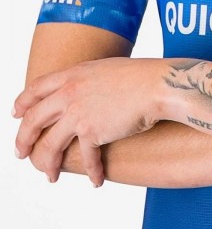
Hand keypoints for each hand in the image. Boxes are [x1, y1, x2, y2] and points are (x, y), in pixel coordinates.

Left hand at [13, 57, 168, 186]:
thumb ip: (87, 80)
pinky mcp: (93, 132)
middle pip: (33, 120)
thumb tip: (83, 91)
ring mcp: (78, 113)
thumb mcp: (106, 69)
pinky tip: (96, 180)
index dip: (22, 102)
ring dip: (47, 164)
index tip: (16, 113)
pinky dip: (91, 172)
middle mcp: (70, 93)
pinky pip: (85, 158)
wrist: (157, 85)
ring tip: (50, 175)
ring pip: (49, 146)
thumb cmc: (141, 75)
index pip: (36, 88)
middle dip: (23, 140)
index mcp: (73, 74)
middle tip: (22, 152)